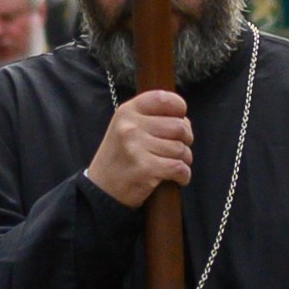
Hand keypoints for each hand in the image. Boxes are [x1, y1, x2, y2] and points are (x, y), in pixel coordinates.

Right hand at [87, 89, 191, 206]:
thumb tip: (183, 119)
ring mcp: (137, 147)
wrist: (101, 190)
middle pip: (179, 126)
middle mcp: (131, 126)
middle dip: (186, 139)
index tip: (180, 120)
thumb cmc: (119, 158)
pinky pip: (179, 167)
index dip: (179, 108)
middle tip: (179, 149)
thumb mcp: (124, 127)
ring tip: (175, 165)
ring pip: (181, 149)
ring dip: (184, 160)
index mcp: (127, 111)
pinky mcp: (145, 168)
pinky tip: (178, 178)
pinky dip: (184, 175)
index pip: (164, 99)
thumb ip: (149, 117)